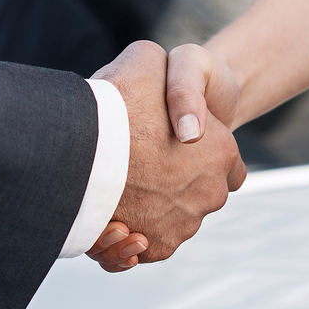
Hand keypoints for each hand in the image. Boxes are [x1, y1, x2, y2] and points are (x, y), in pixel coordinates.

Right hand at [88, 41, 246, 265]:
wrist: (81, 146)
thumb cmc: (115, 100)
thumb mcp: (146, 59)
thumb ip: (165, 71)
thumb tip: (164, 83)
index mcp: (221, 150)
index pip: (227, 162)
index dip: (201, 153)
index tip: (172, 147)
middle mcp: (209, 192)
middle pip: (197, 192)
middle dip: (172, 184)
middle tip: (136, 168)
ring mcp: (184, 224)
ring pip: (170, 220)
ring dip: (148, 211)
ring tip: (116, 193)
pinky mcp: (157, 248)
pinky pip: (148, 248)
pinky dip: (133, 240)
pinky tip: (114, 222)